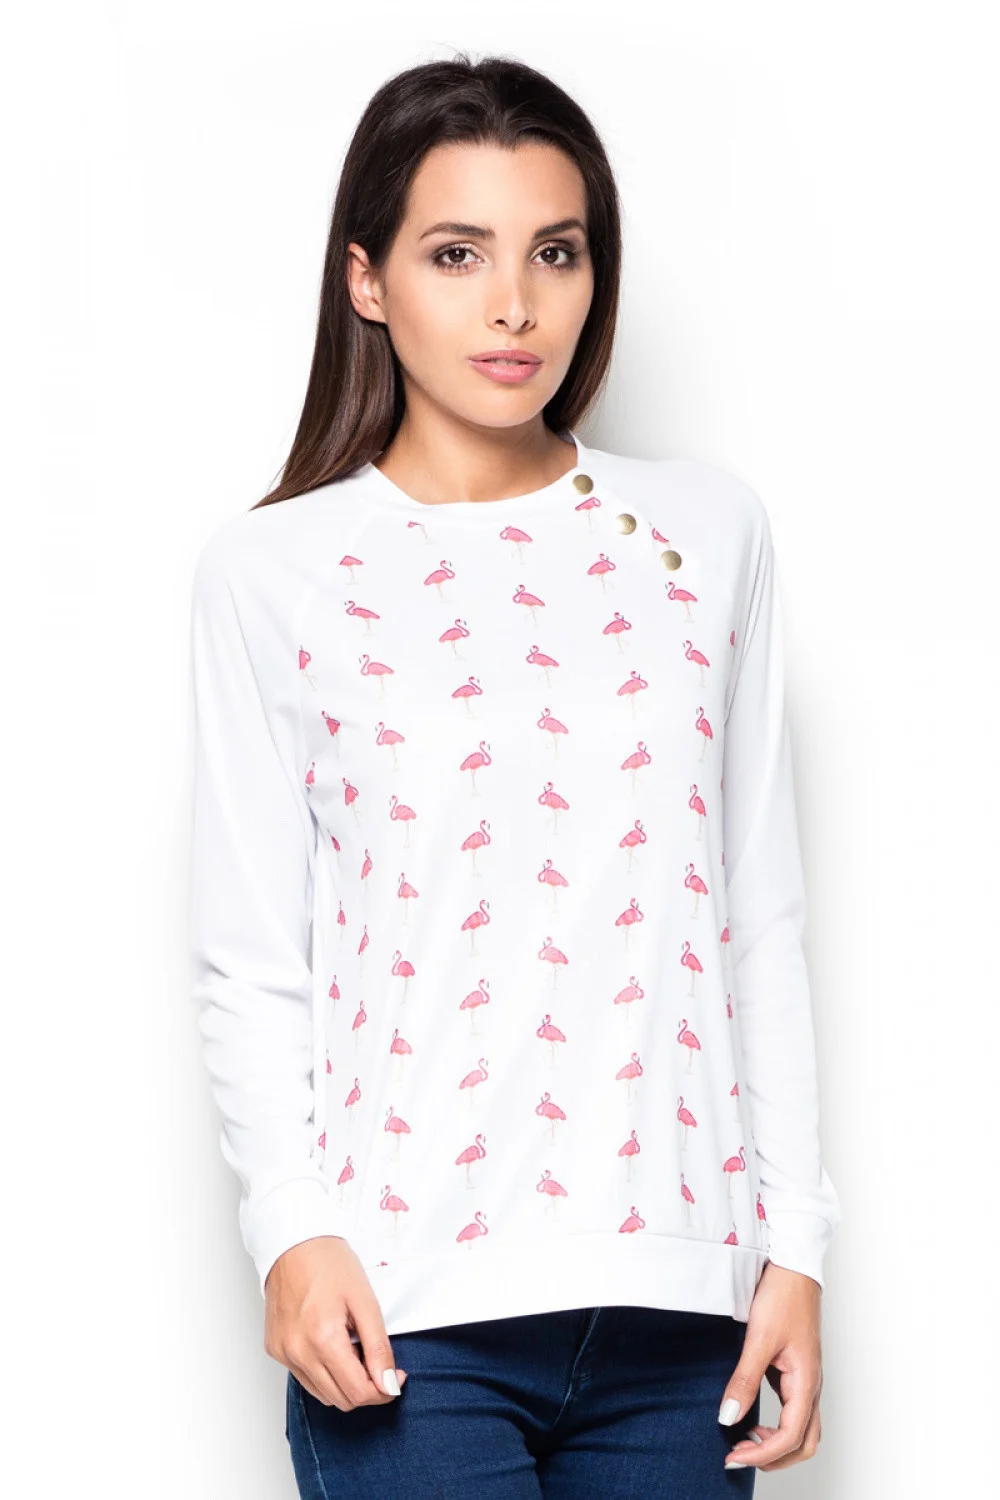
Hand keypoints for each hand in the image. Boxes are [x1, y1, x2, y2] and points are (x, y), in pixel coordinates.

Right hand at [263, 1235, 408, 1410]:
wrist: (294, 1241)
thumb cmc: (329, 1263)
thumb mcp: (365, 1302)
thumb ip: (378, 1348)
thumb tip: (389, 1384)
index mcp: (322, 1339)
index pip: (358, 1393)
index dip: (384, 1391)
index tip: (397, 1377)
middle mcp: (297, 1352)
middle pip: (340, 1400)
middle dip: (367, 1390)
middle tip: (380, 1364)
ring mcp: (283, 1353)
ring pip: (322, 1394)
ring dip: (345, 1384)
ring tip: (355, 1351)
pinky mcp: (275, 1349)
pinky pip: (305, 1378)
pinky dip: (325, 1374)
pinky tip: (334, 1348)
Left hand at [717, 1261, 824, 1472]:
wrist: (794, 1267)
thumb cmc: (783, 1297)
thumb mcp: (758, 1339)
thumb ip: (743, 1380)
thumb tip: (728, 1417)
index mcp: (806, 1382)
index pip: (790, 1436)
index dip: (762, 1454)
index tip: (734, 1456)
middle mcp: (811, 1386)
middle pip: (804, 1443)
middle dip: (774, 1458)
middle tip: (739, 1456)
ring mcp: (805, 1379)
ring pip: (801, 1429)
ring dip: (776, 1443)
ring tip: (743, 1440)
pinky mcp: (796, 1370)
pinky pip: (792, 1410)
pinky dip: (775, 1425)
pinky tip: (752, 1417)